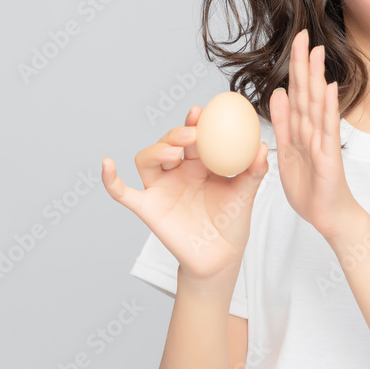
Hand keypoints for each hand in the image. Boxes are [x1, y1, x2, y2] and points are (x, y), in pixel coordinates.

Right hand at [101, 104, 268, 282]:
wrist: (221, 257)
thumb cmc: (232, 223)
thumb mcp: (246, 194)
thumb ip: (254, 171)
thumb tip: (263, 146)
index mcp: (200, 163)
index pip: (193, 135)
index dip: (193, 121)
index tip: (200, 111)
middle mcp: (178, 172)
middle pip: (168, 142)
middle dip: (177, 133)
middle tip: (193, 135)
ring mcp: (161, 188)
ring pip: (147, 159)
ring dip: (157, 150)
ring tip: (174, 153)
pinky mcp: (147, 207)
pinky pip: (123, 192)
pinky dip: (111, 179)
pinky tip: (107, 164)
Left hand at [270, 28, 361, 239]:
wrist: (328, 216)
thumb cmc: (310, 187)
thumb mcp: (287, 151)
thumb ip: (283, 123)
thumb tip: (277, 92)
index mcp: (301, 128)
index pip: (297, 90)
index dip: (296, 65)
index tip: (297, 39)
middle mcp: (314, 130)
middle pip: (307, 91)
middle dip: (305, 63)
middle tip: (305, 34)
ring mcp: (323, 141)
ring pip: (317, 105)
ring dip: (317, 78)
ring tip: (317, 52)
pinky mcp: (329, 157)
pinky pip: (327, 130)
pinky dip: (329, 109)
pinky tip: (330, 89)